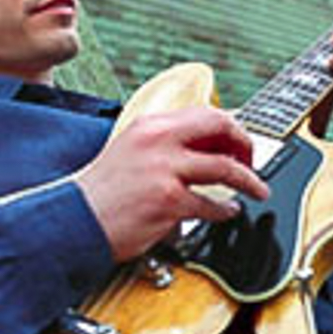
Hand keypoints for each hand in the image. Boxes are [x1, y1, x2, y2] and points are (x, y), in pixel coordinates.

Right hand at [77, 107, 269, 261]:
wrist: (75, 220)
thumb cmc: (101, 194)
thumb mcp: (131, 151)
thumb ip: (165, 145)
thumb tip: (204, 149)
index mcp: (151, 125)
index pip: (205, 113)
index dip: (230, 128)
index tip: (238, 142)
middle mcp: (159, 141)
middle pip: (221, 127)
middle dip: (245, 144)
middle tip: (252, 161)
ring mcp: (165, 171)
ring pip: (225, 168)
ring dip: (249, 181)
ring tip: (257, 190)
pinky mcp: (169, 201)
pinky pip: (212, 205)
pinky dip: (226, 211)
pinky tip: (229, 213)